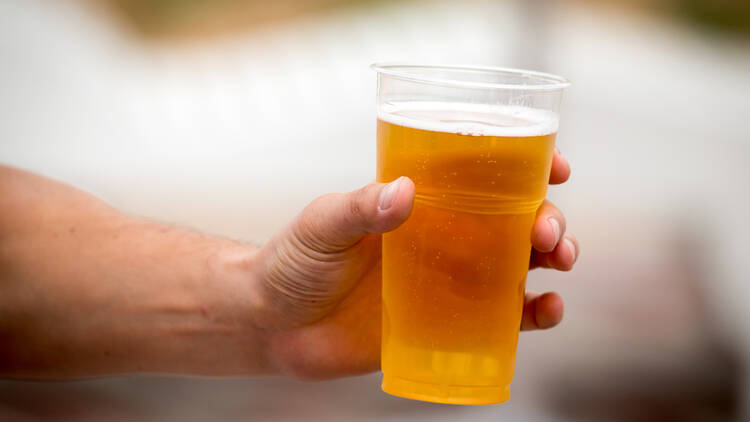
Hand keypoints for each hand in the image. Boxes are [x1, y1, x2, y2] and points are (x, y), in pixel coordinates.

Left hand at [252, 149, 577, 379]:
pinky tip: (546, 310)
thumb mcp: (320, 225)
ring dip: (551, 260)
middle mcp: (442, 238)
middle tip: (548, 232)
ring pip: (519, 265)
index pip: (481, 175)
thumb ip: (358, 208)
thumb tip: (404, 190)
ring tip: (559, 262)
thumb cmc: (291, 263)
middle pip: (514, 220)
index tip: (554, 165)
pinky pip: (501, 318)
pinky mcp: (444, 324)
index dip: (525, 166)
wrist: (271, 324)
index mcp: (418, 204)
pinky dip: (533, 313)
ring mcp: (447, 282)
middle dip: (546, 218)